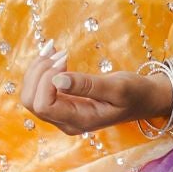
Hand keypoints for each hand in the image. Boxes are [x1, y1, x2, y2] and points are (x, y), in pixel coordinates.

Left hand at [18, 53, 170, 133]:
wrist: (142, 100)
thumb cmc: (134, 94)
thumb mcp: (116, 87)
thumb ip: (87, 85)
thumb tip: (57, 80)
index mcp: (78, 121)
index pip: (43, 105)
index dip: (46, 80)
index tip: (65, 60)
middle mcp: (65, 122)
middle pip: (30, 101)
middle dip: (38, 73)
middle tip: (59, 52)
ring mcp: (61, 114)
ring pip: (30, 95)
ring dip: (37, 69)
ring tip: (54, 49)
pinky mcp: (60, 103)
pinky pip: (38, 89)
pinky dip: (40, 70)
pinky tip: (53, 55)